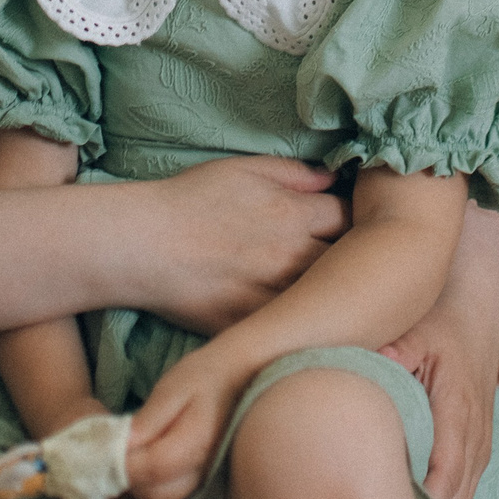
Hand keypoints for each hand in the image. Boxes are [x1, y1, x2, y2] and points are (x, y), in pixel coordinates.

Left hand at [122, 347, 251, 498]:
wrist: (243, 378)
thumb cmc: (205, 377)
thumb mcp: (172, 389)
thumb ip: (147, 421)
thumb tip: (118, 448)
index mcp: (194, 443)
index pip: (148, 470)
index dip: (119, 465)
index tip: (100, 453)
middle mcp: (204, 472)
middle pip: (153, 497)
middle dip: (126, 482)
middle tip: (110, 459)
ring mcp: (208, 483)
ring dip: (138, 492)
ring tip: (128, 463)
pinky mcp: (206, 487)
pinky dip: (154, 495)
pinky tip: (147, 472)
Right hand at [144, 157, 348, 336]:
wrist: (143, 244)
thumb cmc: (190, 200)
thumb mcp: (245, 169)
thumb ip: (295, 172)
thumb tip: (334, 178)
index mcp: (295, 215)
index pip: (352, 219)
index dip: (355, 221)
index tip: (350, 225)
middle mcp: (293, 257)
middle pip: (349, 263)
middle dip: (354, 260)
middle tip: (353, 261)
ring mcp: (275, 295)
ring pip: (326, 300)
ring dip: (332, 295)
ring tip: (335, 292)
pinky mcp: (254, 324)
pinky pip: (292, 328)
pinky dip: (303, 324)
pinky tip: (304, 320)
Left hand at [378, 207, 498, 498]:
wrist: (472, 304)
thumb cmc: (434, 316)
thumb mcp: (409, 329)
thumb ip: (390, 358)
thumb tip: (370, 381)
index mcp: (458, 404)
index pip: (445, 470)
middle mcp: (476, 427)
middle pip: (455, 494)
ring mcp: (482, 437)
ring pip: (463, 495)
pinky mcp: (479, 441)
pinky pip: (465, 485)